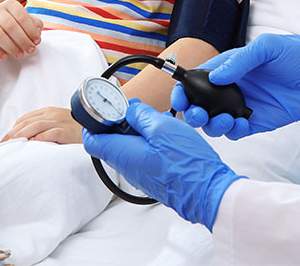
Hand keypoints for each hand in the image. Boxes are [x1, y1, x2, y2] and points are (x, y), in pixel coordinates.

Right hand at [0, 0, 42, 59]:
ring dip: (11, 47)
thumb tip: (37, 34)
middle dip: (23, 40)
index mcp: (10, 4)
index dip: (31, 31)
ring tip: (20, 55)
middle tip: (30, 50)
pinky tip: (4, 56)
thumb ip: (34, 24)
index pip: (22, 17)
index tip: (37, 42)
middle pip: (11, 26)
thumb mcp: (23, 19)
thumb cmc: (11, 21)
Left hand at [1, 107, 81, 143]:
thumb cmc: (75, 128)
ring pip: (35, 126)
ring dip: (21, 135)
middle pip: (27, 122)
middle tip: (3, 145)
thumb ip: (42, 126)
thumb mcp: (56, 123)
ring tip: (12, 144)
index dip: (12, 129)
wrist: (94, 128)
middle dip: (12, 134)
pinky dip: (39, 138)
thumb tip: (25, 137)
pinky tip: (32, 143)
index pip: (24, 118)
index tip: (4, 140)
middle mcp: (51, 115)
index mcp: (48, 112)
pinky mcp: (66, 131)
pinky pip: (50, 133)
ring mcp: (59, 122)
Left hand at [82, 99, 241, 230]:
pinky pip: (144, 155)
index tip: (110, 108)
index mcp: (122, 154)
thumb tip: (130, 109)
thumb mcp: (162, 127)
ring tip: (161, 124)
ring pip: (131, 146)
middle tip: (144, 112)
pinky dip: (152, 142)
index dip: (96, 120)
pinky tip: (169, 138)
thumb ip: (141, 115)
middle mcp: (127, 167)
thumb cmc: (186, 162)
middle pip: (112, 140)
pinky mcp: (153, 176)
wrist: (207, 190)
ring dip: (142, 131)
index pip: (92, 139)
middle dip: (125, 122)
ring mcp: (140, 173)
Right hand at [170, 34, 299, 139]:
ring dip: (212, 124)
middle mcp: (233, 88)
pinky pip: (236, 131)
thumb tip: (217, 76)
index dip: (184, 89)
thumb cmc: (297, 54)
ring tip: (224, 120)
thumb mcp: (268, 48)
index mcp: (230, 67)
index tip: (179, 98)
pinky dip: (233, 131)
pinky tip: (242, 123)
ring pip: (215, 121)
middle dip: (193, 112)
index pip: (198, 79)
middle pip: (201, 104)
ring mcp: (243, 106)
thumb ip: (241, 61)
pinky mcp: (257, 121)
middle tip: (198, 114)